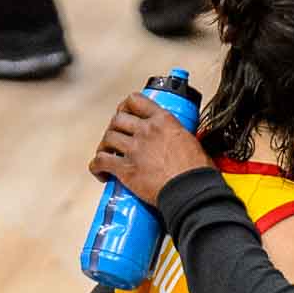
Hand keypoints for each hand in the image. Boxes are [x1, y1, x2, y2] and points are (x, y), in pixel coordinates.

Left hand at [88, 94, 212, 205]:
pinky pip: (101, 162)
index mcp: (164, 121)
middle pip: (118, 119)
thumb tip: (180, 144)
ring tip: (107, 154)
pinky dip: (97, 166)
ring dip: (104, 146)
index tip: (126, 113)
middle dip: (114, 127)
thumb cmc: (197, 172)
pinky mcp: (126, 169)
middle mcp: (146, 131)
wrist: (191, 191)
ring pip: (107, 138)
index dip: (126, 106)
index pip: (136, 101)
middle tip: (116, 136)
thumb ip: (180, 137)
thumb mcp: (192, 142)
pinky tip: (101, 173)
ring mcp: (134, 149)